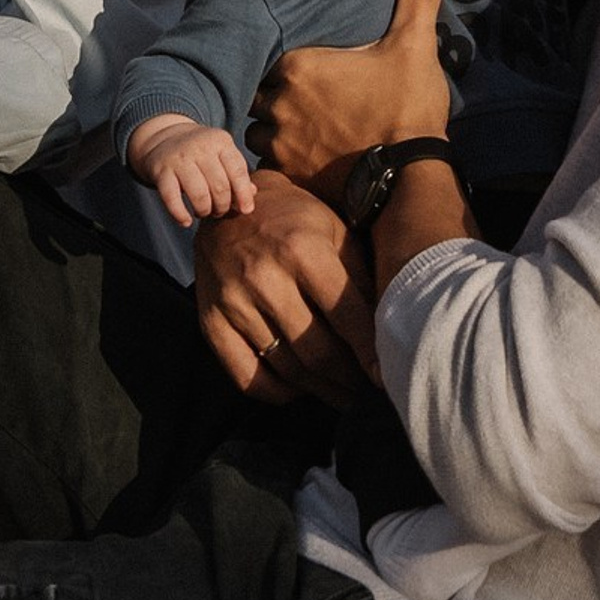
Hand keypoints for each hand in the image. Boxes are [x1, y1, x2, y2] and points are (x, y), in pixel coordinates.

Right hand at [127, 115, 257, 228]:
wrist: (165, 138)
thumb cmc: (201, 153)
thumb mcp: (221, 156)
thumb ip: (237, 174)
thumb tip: (252, 195)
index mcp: (220, 141)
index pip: (238, 171)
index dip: (244, 194)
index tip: (246, 210)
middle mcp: (200, 146)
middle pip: (219, 186)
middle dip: (222, 206)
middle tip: (219, 211)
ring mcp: (179, 158)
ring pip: (199, 193)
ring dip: (204, 210)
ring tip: (203, 212)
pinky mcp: (161, 170)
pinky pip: (172, 198)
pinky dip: (180, 214)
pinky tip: (186, 222)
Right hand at [193, 174, 373, 405]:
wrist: (228, 205)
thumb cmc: (293, 220)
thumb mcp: (334, 231)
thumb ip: (360, 278)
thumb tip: (389, 330)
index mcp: (301, 249)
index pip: (346, 316)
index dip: (371, 353)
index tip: (388, 377)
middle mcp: (264, 277)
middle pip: (317, 351)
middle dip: (349, 380)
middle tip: (366, 391)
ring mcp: (233, 302)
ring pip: (287, 368)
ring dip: (321, 389)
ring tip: (342, 394)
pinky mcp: (210, 321)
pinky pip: (247, 377)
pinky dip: (279, 392)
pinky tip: (299, 387)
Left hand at [253, 0, 450, 207]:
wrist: (409, 175)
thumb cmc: (407, 106)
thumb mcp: (414, 45)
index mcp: (299, 65)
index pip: (268, 55)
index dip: (282, 61)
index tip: (300, 65)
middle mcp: (281, 102)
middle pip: (258, 91)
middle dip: (273, 92)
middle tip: (298, 95)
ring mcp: (282, 141)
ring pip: (256, 129)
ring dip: (271, 127)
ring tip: (296, 125)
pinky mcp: (291, 174)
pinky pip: (267, 164)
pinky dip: (279, 159)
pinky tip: (301, 156)